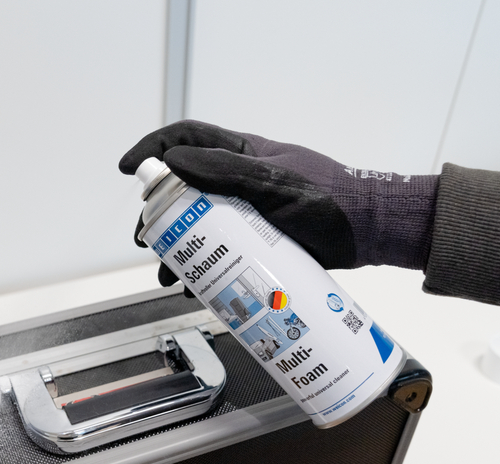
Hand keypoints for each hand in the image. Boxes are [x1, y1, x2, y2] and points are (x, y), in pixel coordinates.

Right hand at [121, 120, 438, 279]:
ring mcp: (246, 214)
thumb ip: (227, 172)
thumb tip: (174, 161)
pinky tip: (198, 288)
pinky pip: (221, 253)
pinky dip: (204, 270)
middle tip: (147, 239)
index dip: (153, 149)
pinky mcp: (257, 243)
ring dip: (177, 250)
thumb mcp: (275, 183)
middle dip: (158, 216)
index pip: (186, 139)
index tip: (129, 170)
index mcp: (239, 155)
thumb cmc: (328, 199)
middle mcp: (236, 182)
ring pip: (198, 227)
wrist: (370, 231)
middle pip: (183, 192)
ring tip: (170, 275)